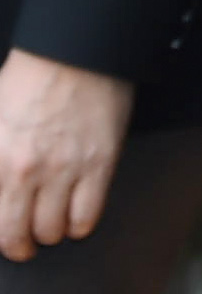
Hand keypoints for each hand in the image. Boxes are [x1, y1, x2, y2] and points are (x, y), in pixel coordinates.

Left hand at [0, 51, 131, 262]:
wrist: (78, 49)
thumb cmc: (32, 77)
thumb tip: (0, 186)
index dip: (0, 234)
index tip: (5, 232)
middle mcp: (25, 171)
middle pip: (18, 235)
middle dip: (21, 243)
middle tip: (25, 241)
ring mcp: (64, 169)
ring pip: (53, 230)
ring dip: (52, 231)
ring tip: (55, 220)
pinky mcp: (99, 163)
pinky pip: (88, 216)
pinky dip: (81, 224)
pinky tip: (78, 213)